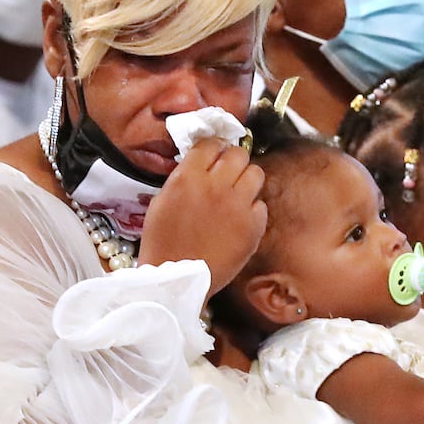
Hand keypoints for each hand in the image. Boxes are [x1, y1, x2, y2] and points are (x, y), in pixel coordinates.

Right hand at [136, 138, 265, 296]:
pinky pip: (261, 205)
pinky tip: (240, 219)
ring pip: (255, 173)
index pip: (211, 144)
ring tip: (238, 192)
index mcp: (188, 177)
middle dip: (233, 160)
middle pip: (237, 154)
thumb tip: (202, 163)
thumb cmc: (164, 242)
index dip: (214, 148)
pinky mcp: (253, 226)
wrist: (178, 278)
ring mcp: (238, 205)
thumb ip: (184, 177)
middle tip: (228, 172)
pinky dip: (252, 209)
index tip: (215, 154)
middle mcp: (216, 186)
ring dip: (247, 179)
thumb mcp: (162, 200)